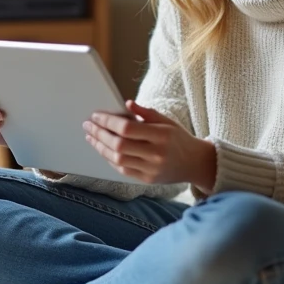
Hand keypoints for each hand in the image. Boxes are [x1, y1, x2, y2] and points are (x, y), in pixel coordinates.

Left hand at [84, 100, 215, 190]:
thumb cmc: (178, 138)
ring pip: (117, 159)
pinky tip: (102, 149)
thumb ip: (146, 112)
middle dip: (99, 134)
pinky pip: (122, 170)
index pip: (127, 128)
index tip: (95, 116)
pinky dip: (110, 159)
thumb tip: (126, 104)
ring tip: (91, 137)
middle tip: (88, 125)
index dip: (108, 122)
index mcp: (161, 135)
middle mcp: (156, 154)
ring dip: (100, 147)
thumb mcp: (167, 120)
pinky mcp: (147, 180)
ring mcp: (151, 169)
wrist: (195, 163)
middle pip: (119, 145)